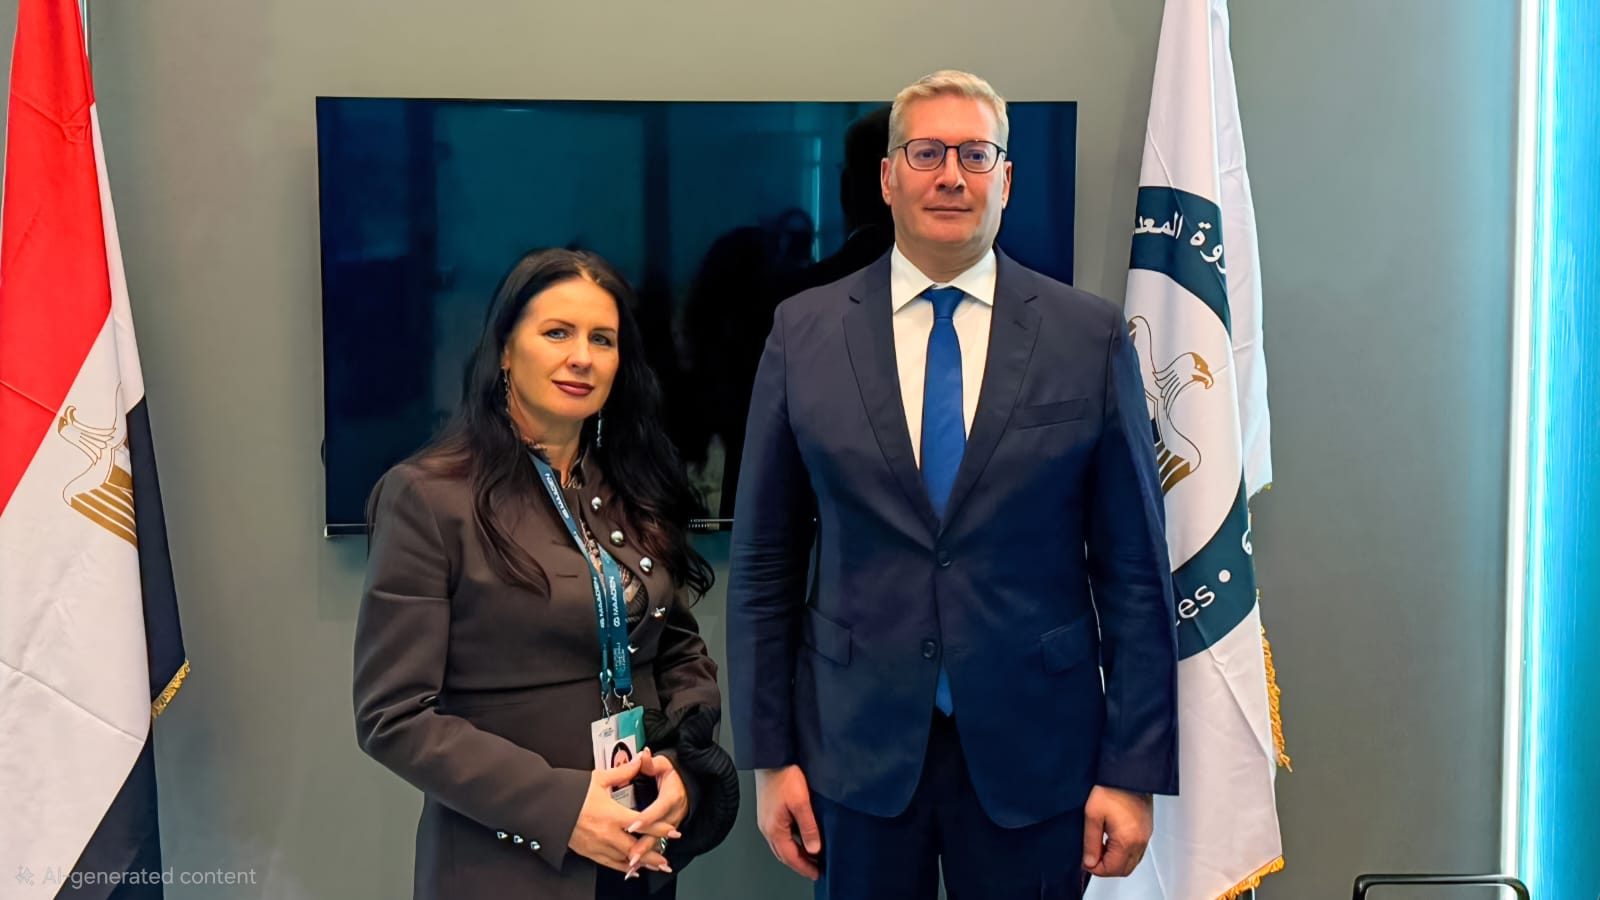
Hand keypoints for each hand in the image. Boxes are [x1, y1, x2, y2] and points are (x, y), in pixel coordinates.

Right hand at [568, 753, 676, 874]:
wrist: (547, 806)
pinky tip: (631, 869)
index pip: (643, 824)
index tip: (674, 832)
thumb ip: (623, 772)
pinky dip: (623, 867)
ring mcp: (597, 845)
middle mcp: (607, 834)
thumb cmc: (571, 792)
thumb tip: (640, 759)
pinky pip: (610, 864)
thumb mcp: (599, 779)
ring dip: (642, 864)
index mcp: (612, 814)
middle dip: (654, 855)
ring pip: (625, 860)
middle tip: (667, 859)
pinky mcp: (589, 852)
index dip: (661, 829)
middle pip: (636, 848)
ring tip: (656, 867)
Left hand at [622, 749, 689, 876]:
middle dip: (645, 845)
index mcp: (672, 796)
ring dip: (646, 854)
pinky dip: (649, 855)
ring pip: (659, 842)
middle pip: (659, 832)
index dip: (646, 818)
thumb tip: (643, 755)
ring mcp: (673, 824)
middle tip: (631, 856)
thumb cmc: (675, 774)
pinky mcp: (670, 831)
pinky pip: (659, 844)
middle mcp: (675, 813)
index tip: (632, 826)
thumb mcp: (664, 764)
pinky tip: (636, 865)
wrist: (690, 783)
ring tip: (632, 865)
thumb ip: (651, 763)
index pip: (658, 809)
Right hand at [755, 765, 821, 879]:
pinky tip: (800, 837)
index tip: (816, 873)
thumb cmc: (784, 775)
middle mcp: (766, 826)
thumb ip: (808, 828)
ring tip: (810, 855)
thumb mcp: (801, 803)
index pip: (790, 857)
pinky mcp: (768, 811)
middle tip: (814, 869)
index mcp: (773, 828)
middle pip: (783, 854)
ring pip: (780, 844)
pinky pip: (779, 834)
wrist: (771, 756)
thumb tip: (814, 849)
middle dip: (799, 863)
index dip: (804, 867)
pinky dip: (790, 841)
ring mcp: (765, 819)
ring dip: (794, 853)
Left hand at [1081, 786, 1152, 876]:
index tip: (1085, 861)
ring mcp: (1146, 836)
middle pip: (1124, 870)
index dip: (1095, 869)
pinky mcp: (1147, 829)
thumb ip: (1090, 842)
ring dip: (1116, 861)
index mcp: (1127, 840)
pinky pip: (1137, 851)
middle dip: (1106, 868)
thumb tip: (1089, 862)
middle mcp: (1140, 841)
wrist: (1129, 772)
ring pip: (1132, 862)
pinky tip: (1112, 842)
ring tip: (1100, 848)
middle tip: (1091, 858)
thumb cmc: (1111, 789)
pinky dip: (1124, 853)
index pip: (1112, 869)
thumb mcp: (1092, 815)